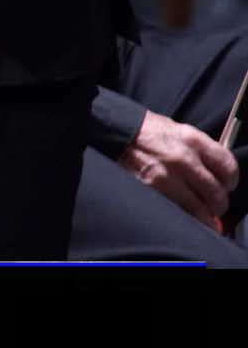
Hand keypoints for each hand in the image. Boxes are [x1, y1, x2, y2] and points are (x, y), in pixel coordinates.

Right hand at [118, 111, 240, 231]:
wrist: (116, 131)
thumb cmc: (149, 131)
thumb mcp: (180, 131)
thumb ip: (203, 152)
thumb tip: (220, 176)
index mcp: (193, 140)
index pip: (229, 168)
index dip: (231, 181)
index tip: (227, 185)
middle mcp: (182, 159)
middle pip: (217, 193)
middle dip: (218, 204)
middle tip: (214, 204)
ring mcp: (165, 176)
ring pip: (199, 209)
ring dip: (203, 215)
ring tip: (201, 214)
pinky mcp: (150, 189)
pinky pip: (176, 211)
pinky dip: (183, 215)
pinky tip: (182, 211)